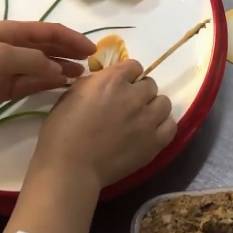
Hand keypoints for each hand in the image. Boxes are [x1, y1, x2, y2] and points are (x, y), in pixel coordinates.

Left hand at [0, 20, 95, 122]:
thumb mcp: (1, 56)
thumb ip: (33, 61)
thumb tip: (59, 69)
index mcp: (10, 32)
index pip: (48, 32)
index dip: (71, 38)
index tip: (92, 50)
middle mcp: (10, 48)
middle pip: (46, 49)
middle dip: (68, 54)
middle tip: (92, 67)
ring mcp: (4, 70)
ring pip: (39, 68)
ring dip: (59, 71)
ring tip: (81, 78)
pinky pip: (28, 85)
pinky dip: (44, 85)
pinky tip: (60, 87)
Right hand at [0, 59, 175, 232]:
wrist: (71, 166)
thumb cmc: (62, 130)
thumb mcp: (72, 94)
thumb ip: (94, 83)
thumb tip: (107, 82)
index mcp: (112, 80)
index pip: (134, 66)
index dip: (127, 76)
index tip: (120, 86)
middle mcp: (134, 96)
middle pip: (150, 85)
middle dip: (139, 92)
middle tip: (127, 106)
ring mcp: (147, 119)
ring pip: (164, 103)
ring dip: (153, 108)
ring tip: (140, 120)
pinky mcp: (155, 142)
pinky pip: (170, 126)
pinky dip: (162, 126)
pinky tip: (149, 132)